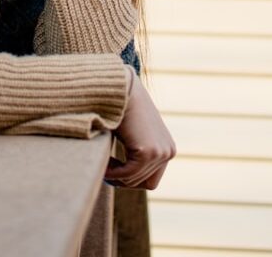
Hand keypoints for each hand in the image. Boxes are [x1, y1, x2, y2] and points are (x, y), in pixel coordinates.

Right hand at [105, 67, 175, 189]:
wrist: (120, 88)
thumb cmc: (121, 108)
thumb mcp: (134, 133)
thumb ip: (135, 151)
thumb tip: (124, 179)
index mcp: (167, 148)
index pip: (150, 179)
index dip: (130, 179)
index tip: (112, 171)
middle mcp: (168, 151)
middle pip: (144, 183)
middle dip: (123, 180)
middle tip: (105, 170)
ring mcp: (160, 152)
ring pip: (133, 179)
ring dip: (116, 175)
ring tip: (103, 162)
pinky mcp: (148, 152)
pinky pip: (127, 174)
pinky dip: (113, 173)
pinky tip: (103, 164)